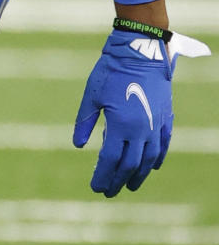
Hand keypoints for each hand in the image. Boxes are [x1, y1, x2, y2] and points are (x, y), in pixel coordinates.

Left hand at [73, 28, 209, 195]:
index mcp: (120, 126)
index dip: (103, 176)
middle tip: (109, 192)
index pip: (110, 160)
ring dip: (139, 175)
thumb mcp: (91, 96)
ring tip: (130, 186)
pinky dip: (157, 158)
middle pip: (129, 164)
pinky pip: (164, 144)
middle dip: (118, 180)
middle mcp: (141, 130)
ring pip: (149, 159)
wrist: (141, 52)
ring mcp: (156, 125)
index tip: (95, 188)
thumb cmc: (111, 71)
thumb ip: (85, 122)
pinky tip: (152, 167)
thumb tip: (79, 146)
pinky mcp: (165, 117)